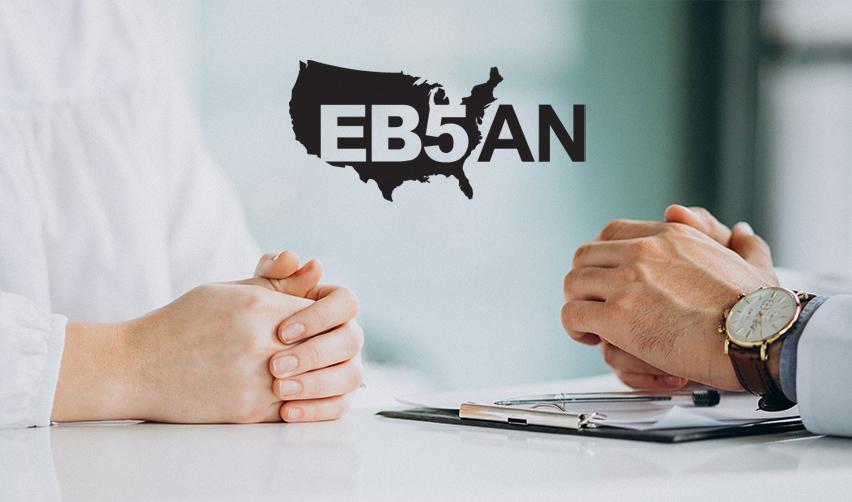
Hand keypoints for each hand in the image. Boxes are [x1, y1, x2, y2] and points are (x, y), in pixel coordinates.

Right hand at [53, 282, 311, 422]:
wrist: (137, 368)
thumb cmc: (182, 323)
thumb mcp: (228, 290)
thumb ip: (276, 282)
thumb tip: (316, 269)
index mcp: (259, 307)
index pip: (325, 309)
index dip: (328, 316)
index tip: (319, 320)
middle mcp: (262, 344)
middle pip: (327, 346)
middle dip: (330, 347)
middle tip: (325, 348)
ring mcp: (257, 381)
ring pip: (317, 380)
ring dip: (321, 375)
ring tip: (314, 369)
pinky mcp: (250, 412)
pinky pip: (296, 407)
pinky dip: (303, 400)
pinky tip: (296, 390)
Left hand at [252, 251, 363, 421]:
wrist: (213, 359)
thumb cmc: (236, 320)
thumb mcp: (250, 294)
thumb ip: (272, 276)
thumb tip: (293, 259)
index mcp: (330, 306)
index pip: (346, 303)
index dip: (320, 316)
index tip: (282, 331)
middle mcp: (342, 335)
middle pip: (351, 340)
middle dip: (314, 354)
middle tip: (275, 365)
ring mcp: (343, 367)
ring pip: (350, 376)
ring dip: (316, 384)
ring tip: (279, 390)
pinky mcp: (334, 398)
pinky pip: (338, 407)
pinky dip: (315, 410)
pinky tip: (286, 412)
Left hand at [562, 216, 777, 389]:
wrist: (756, 337)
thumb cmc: (757, 310)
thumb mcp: (751, 263)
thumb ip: (742, 244)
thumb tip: (739, 230)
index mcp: (671, 235)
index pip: (613, 233)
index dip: (602, 258)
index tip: (605, 277)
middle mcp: (644, 251)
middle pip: (585, 255)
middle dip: (585, 281)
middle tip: (593, 302)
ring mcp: (628, 282)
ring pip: (573, 283)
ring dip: (577, 304)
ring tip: (591, 324)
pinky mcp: (618, 316)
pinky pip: (573, 314)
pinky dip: (575, 327)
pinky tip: (589, 337)